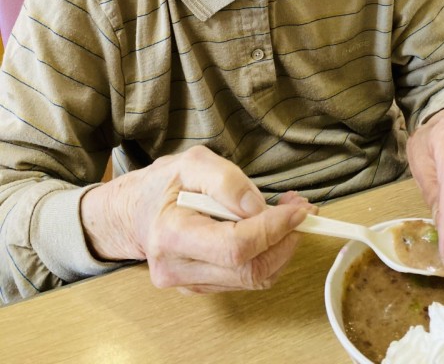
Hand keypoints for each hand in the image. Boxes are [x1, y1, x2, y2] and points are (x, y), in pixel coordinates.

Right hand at [81, 146, 312, 292]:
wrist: (134, 212)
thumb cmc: (163, 184)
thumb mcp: (192, 162)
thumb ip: (225, 180)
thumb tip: (257, 206)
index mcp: (171, 235)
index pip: (234, 247)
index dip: (273, 229)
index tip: (298, 209)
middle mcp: (178, 269)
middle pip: (249, 269)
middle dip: (286, 240)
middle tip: (302, 210)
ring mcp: (190, 285)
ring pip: (253, 278)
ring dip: (282, 247)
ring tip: (289, 214)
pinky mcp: (203, 287)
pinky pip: (246, 278)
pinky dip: (269, 254)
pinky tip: (270, 228)